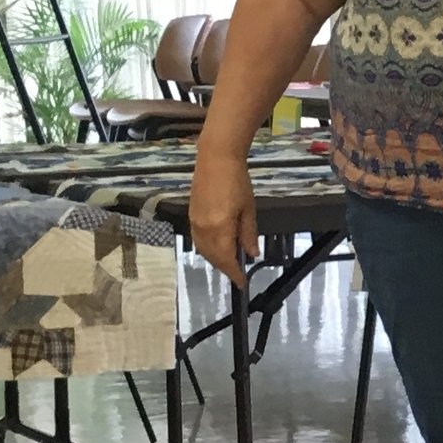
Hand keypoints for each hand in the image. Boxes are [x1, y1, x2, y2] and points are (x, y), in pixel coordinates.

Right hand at [188, 141, 258, 288]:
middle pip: (212, 257)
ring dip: (215, 259)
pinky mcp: (191, 215)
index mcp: (218, 229)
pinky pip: (198, 240)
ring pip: (203, 250)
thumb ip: (248, 234)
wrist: (215, 159)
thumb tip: (251, 254)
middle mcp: (202, 229)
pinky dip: (208, 248)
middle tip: (238, 273)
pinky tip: (218, 246)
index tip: (242, 283)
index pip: (226, 260)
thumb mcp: (248, 210)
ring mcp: (194, 222)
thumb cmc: (237, 182)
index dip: (234, 274)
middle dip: (224, 268)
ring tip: (230, 261)